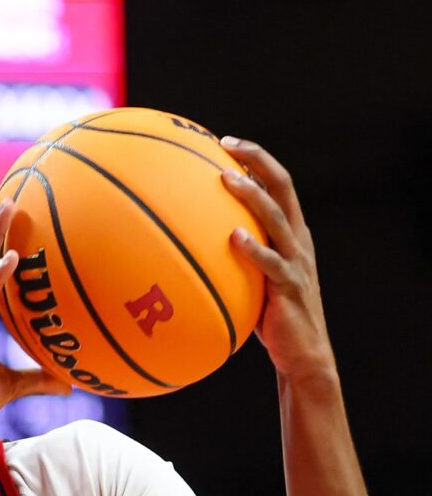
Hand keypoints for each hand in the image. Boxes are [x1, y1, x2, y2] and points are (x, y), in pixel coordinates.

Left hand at [220, 137, 337, 384]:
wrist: (302, 353)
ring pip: (277, 219)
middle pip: (283, 188)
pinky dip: (253, 249)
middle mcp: (298, 241)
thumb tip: (193, 246)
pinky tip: (233, 238)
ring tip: (228, 181)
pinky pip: (271, 264)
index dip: (257, 159)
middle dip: (258, 161)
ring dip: (253, 197)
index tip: (228, 142)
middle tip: (227, 146)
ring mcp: (296, 262)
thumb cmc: (271, 318)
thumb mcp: (254, 280)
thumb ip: (236, 259)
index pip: (279, 184)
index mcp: (292, 234)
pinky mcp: (290, 288)